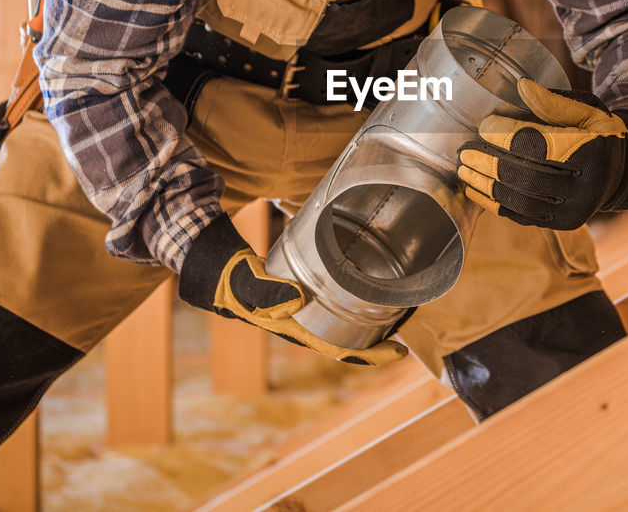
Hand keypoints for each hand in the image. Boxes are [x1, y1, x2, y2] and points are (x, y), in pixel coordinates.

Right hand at [180, 217, 406, 366]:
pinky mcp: (306, 294)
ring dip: (373, 318)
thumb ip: (265, 291)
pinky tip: (371, 287)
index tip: (399, 353)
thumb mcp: (244, 284)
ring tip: (401, 307)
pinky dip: (357, 298)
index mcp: (296, 329)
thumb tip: (295, 301)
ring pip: (347, 321)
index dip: (370, 355)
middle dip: (380, 339)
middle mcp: (305, 324)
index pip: (339, 349)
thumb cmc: (232, 281)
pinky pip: (338, 302)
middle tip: (411, 326)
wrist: (216, 272)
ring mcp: (306, 311)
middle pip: (351, 339)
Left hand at [457, 79, 627, 230]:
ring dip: (487, 185)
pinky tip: (476, 189)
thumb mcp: (587, 110)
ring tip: (464, 170)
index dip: (508, 135)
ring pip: (522, 201)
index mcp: (593, 153)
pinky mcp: (563, 225)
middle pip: (527, 176)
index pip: (541, 145)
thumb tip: (521, 86)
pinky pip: (523, 217)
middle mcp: (585, 188)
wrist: (621, 171)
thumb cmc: (599, 133)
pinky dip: (495, 204)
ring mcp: (574, 211)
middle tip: (465, 151)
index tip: (484, 125)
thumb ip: (554, 102)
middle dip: (491, 162)